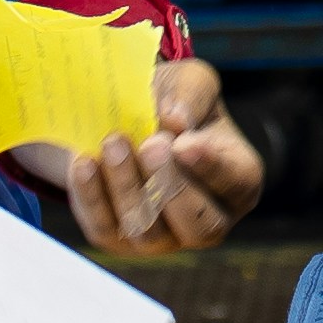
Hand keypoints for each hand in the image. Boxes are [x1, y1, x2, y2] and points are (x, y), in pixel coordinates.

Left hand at [23, 52, 264, 251]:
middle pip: (200, 226)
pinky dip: (93, 197)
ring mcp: (164, 237)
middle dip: (171, 187)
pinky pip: (106, 230)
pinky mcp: (120, 241)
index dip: (211, 167)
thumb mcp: (189, 81)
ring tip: (113, 143)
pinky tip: (85, 163)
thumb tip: (176, 121)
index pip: (236, 182)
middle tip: (149, 145)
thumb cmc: (171, 101)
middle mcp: (207, 218)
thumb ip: (191, 93)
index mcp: (237, 179)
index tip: (183, 143)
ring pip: (148, 231)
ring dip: (127, 186)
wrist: (123, 115)